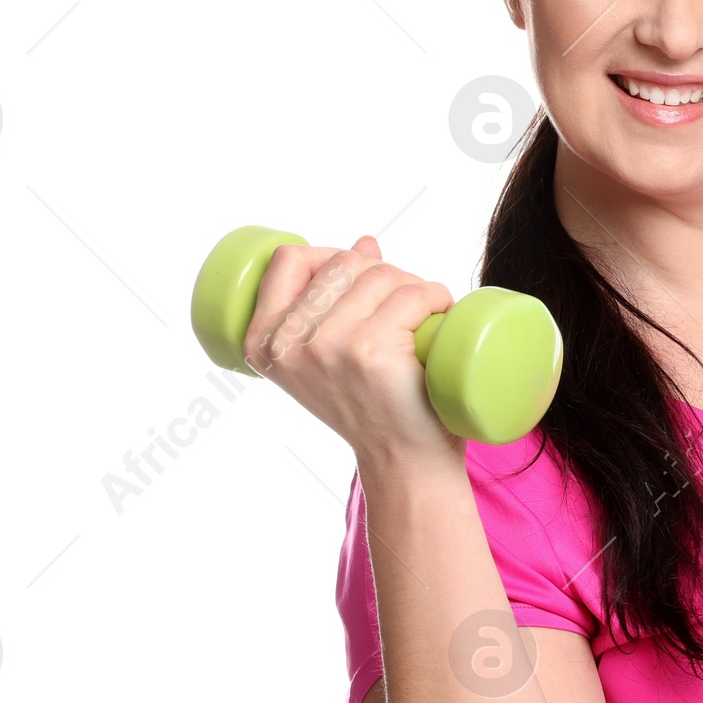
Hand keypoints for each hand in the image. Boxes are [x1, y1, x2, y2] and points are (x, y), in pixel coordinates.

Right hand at [242, 234, 460, 465]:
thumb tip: (366, 242)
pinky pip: (413, 295)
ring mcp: (328, 346)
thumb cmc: (373, 405)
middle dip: (384, 272)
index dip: (332, 254)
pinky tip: (440, 316)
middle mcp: (288, 344)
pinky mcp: (371, 351)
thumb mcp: (332, 354)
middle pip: (345, 262)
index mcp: (262, 341)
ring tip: (425, 316)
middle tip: (406, 307)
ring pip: (381, 274)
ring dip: (414, 286)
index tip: (362, 277)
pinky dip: (436, 298)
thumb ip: (335, 299)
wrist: (403, 460)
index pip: (289, 259)